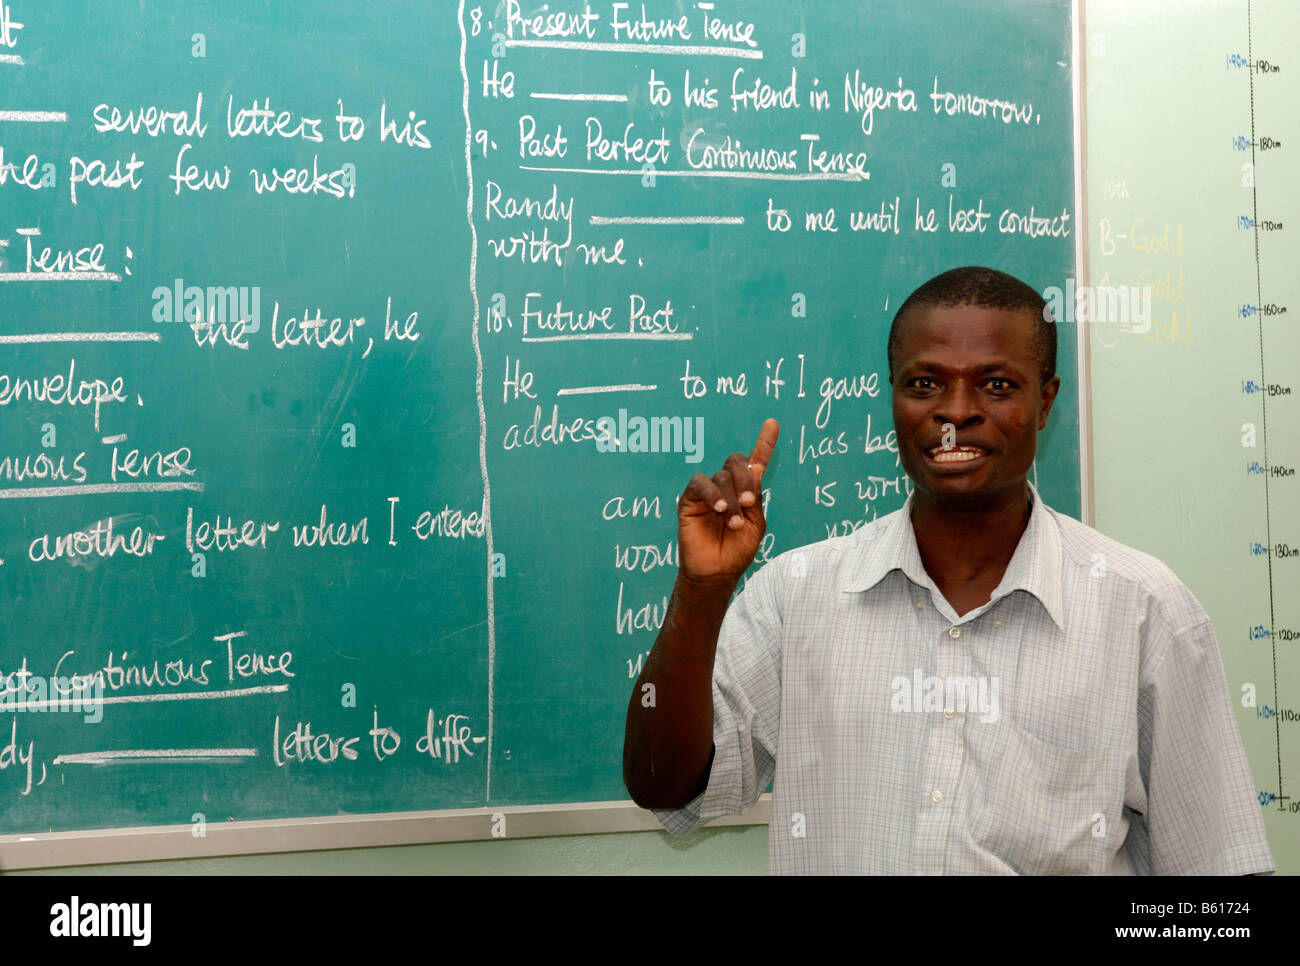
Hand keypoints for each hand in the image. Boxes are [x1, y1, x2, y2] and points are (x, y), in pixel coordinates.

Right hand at [676, 418, 778, 582]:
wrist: (717, 572)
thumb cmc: (737, 551)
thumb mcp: (756, 524)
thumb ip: (755, 497)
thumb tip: (754, 468)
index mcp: (747, 491)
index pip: (755, 461)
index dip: (765, 442)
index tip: (772, 423)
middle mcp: (727, 487)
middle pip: (736, 462)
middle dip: (745, 479)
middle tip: (750, 503)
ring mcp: (708, 492)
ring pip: (721, 477)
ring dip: (732, 500)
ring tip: (733, 522)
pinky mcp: (690, 499)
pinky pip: (700, 483)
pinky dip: (712, 494)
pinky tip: (719, 509)